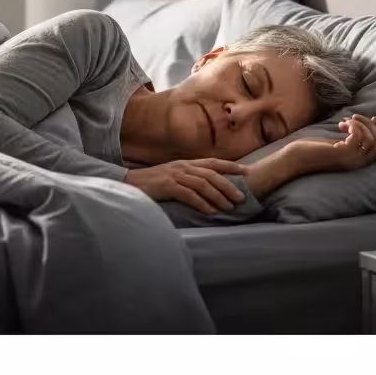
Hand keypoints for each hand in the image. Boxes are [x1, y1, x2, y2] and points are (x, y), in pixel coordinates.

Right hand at [124, 159, 246, 214]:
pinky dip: (202, 203)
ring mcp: (175, 175)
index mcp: (186, 163)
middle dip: (229, 185)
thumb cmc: (152, 184)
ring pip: (203, 184)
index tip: (247, 172)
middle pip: (212, 174)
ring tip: (229, 207)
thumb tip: (209, 189)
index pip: (213, 162)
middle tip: (241, 198)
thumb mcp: (173, 176)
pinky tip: (210, 211)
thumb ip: (190, 179)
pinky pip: (189, 195)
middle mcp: (183, 167)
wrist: (129, 184)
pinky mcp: (167, 186)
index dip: (231, 166)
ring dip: (218, 196)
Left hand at [283, 115, 375, 173]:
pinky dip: (354, 126)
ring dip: (361, 124)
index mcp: (358, 162)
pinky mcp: (342, 153)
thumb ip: (350, 140)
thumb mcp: (337, 144)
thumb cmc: (313, 150)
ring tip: (346, 120)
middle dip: (373, 127)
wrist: (294, 160)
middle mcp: (358, 164)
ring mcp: (351, 160)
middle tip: (357, 116)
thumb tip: (360, 125)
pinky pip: (359, 136)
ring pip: (371, 140)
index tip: (375, 119)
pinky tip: (342, 124)